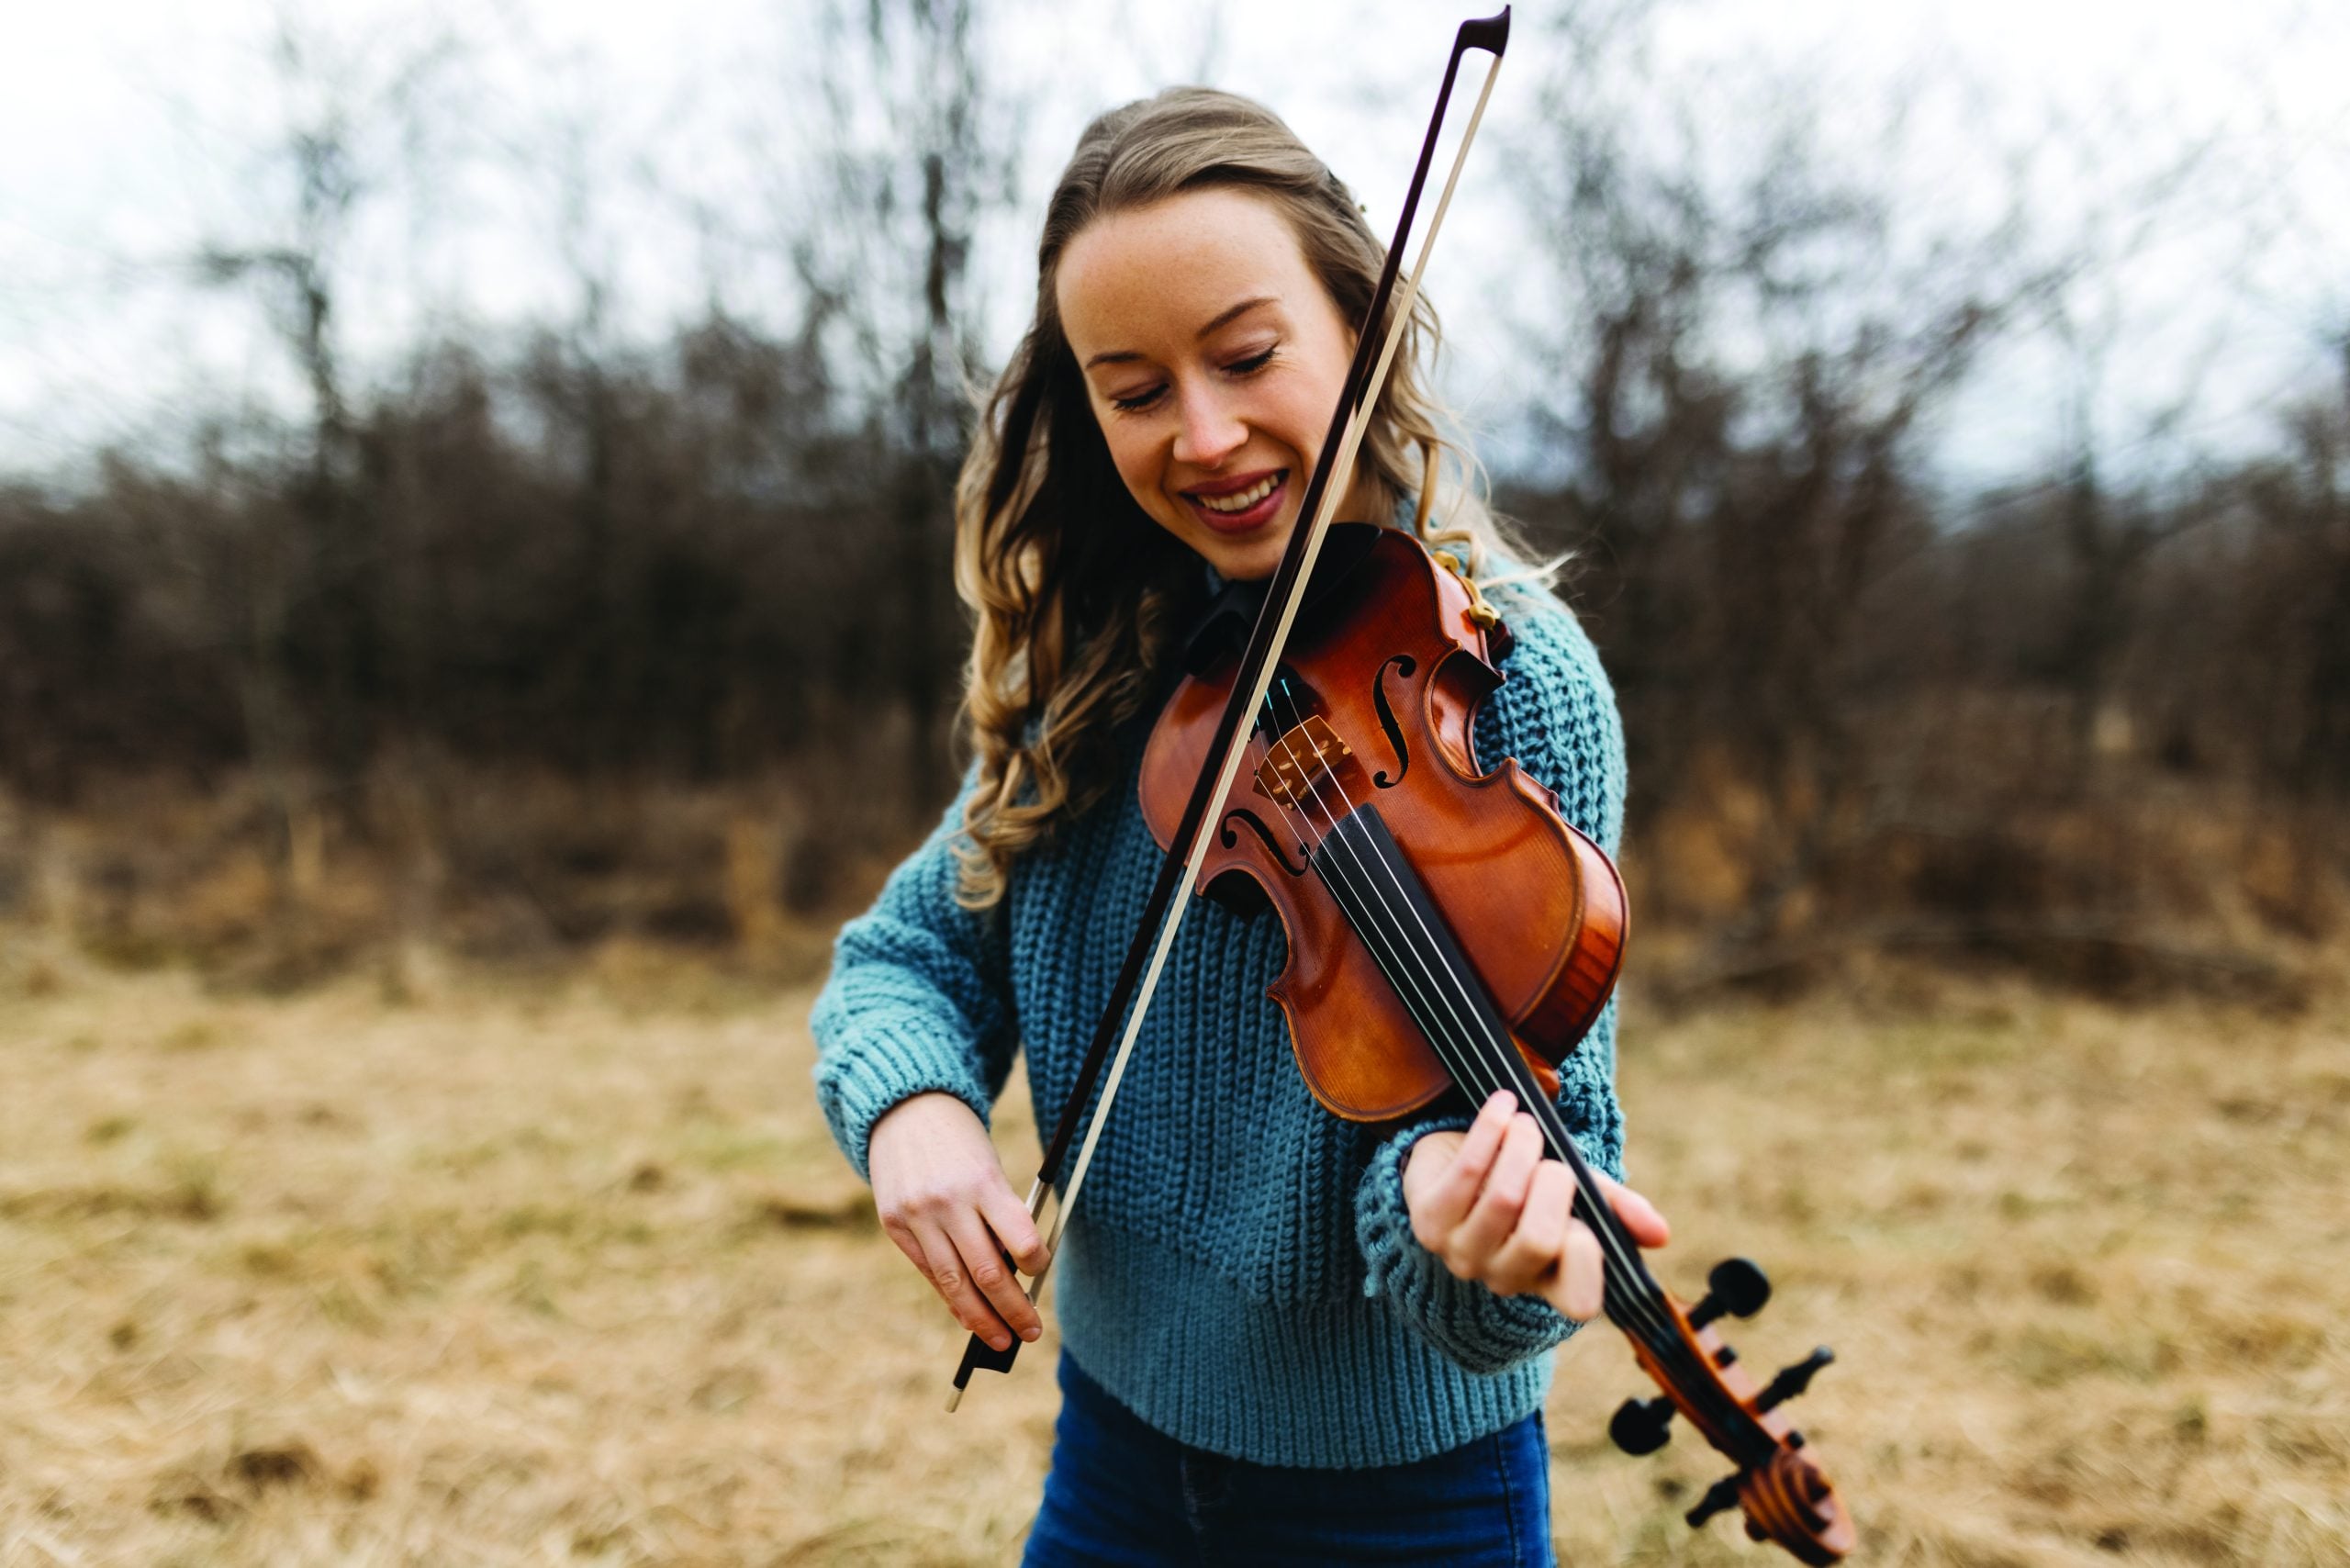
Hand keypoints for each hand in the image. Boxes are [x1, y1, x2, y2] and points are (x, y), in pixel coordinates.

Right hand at [867, 1092, 1051, 1352]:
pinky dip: (949, 1297)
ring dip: (980, 1319)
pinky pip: (928, 1272)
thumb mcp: (989, 1166)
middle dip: (1012, 1309)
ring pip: (953, 1283)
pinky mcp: (894, 1225)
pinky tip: (966, 1316)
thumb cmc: (961, 1143)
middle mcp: (947, 1202)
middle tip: (1031, 1332)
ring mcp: (916, 1217)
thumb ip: (1001, 1214)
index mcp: (982, 1181)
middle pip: (986, 1273)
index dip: (1034, 1264)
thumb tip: (1017, 1272)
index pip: (1018, 1238)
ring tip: (1001, 1341)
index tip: (1040, 1271)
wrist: (905, 1110)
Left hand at [1401, 1089, 1669, 1320]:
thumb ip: (1615, 1209)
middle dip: (1555, 1183)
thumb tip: (1660, 1233)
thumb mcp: (1574, 1192)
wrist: (1453, 1162)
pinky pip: (1467, 1171)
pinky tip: (1502, 1107)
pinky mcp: (1426, 1219)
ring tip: (1526, 1124)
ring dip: (1523, 1147)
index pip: (1577, 1300)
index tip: (1583, 1211)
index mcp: (1546, 1281)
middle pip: (1539, 1239)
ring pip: (1504, 1199)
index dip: (1587, 1255)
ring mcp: (1459, 1254)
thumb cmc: (1525, 1182)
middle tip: (1552, 1157)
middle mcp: (1501, 1277)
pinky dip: (1492, 1129)